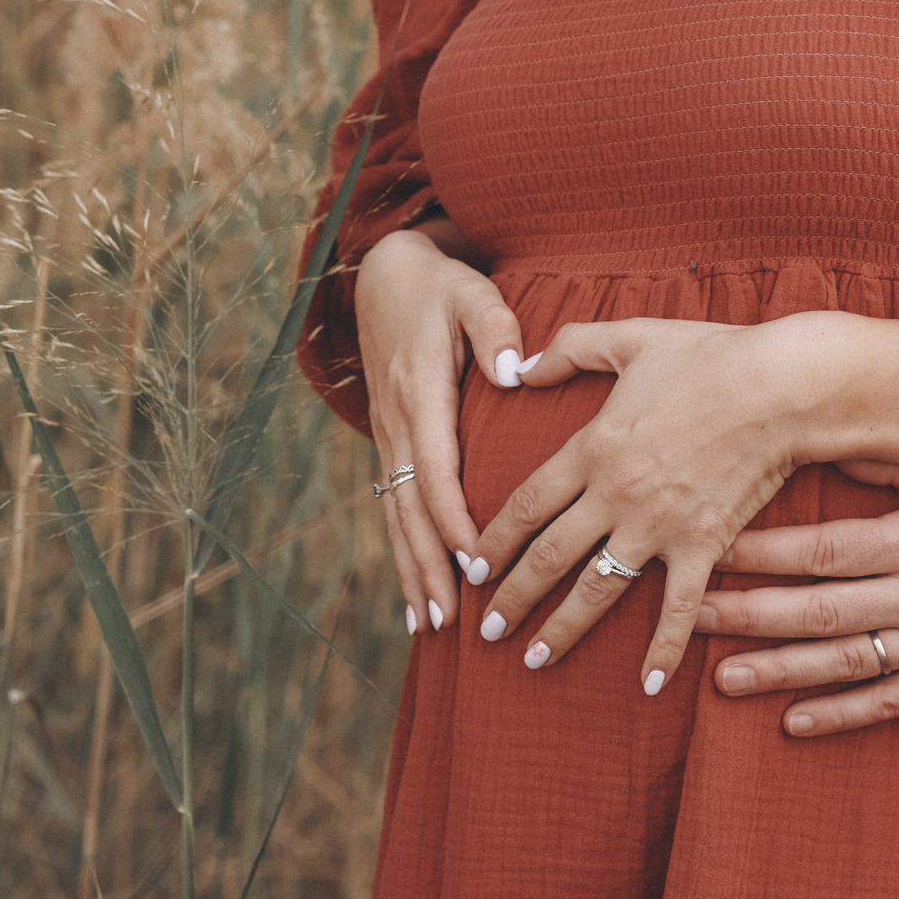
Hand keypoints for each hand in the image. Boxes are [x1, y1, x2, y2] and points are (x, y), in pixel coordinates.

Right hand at [356, 227, 527, 638]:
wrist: (385, 274)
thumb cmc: (440, 285)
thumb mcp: (471, 291)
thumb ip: (495, 328)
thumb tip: (514, 373)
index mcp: (421, 392)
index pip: (435, 469)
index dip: (453, 520)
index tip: (477, 563)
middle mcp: (398, 422)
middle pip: (410, 507)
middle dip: (428, 565)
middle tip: (449, 618)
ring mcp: (388, 435)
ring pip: (396, 515)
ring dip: (411, 569)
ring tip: (427, 625)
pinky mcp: (391, 441)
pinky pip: (394, 505)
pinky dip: (403, 550)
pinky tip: (413, 592)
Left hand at [471, 316, 812, 693]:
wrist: (781, 387)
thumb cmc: (710, 356)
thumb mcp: (630, 338)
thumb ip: (570, 347)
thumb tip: (524, 366)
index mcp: (592, 447)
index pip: (525, 505)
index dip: (493, 540)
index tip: (472, 568)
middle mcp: (615, 494)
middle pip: (548, 556)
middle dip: (512, 597)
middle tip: (486, 630)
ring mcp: (659, 525)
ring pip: (597, 589)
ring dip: (561, 629)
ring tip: (533, 659)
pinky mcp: (704, 545)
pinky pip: (678, 608)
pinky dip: (663, 649)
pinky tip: (646, 685)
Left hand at [695, 473, 898, 734]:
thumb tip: (835, 455)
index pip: (821, 550)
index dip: (759, 555)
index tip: (708, 553)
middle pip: (818, 610)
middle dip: (746, 615)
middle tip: (689, 618)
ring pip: (846, 663)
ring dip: (779, 672)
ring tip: (721, 680)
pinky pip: (895, 704)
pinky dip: (843, 715)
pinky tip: (795, 721)